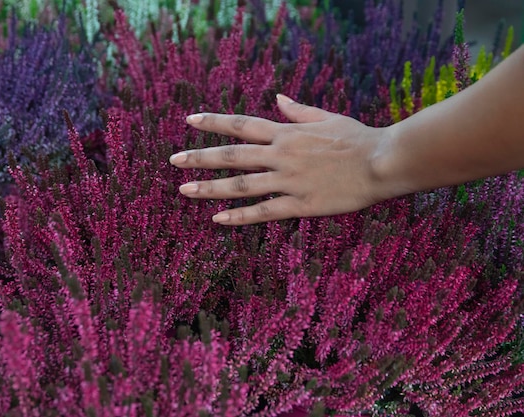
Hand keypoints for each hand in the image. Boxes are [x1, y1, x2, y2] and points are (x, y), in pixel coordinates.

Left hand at [169, 94, 394, 225]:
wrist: (384, 162)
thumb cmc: (358, 138)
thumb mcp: (327, 118)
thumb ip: (298, 111)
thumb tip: (278, 98)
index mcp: (286, 133)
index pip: (242, 124)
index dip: (214, 122)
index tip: (190, 120)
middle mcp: (282, 155)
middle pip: (233, 155)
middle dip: (200, 157)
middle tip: (174, 160)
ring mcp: (289, 180)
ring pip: (242, 185)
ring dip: (211, 188)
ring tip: (185, 190)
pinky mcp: (300, 204)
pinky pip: (264, 212)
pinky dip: (240, 216)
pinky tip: (218, 219)